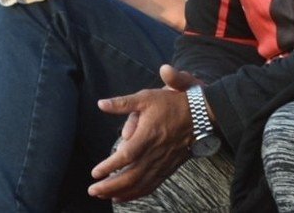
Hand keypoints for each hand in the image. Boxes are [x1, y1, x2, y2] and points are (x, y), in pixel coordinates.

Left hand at [89, 65, 202, 199]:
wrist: (200, 113)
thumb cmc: (171, 103)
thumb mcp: (146, 97)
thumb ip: (122, 103)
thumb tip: (101, 104)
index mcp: (147, 135)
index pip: (125, 156)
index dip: (109, 167)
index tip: (95, 173)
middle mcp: (155, 153)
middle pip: (131, 176)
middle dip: (109, 186)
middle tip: (93, 190)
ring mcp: (163, 162)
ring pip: (140, 184)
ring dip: (121, 193)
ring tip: (103, 195)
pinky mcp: (169, 167)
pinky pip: (152, 185)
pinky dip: (136, 194)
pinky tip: (123, 197)